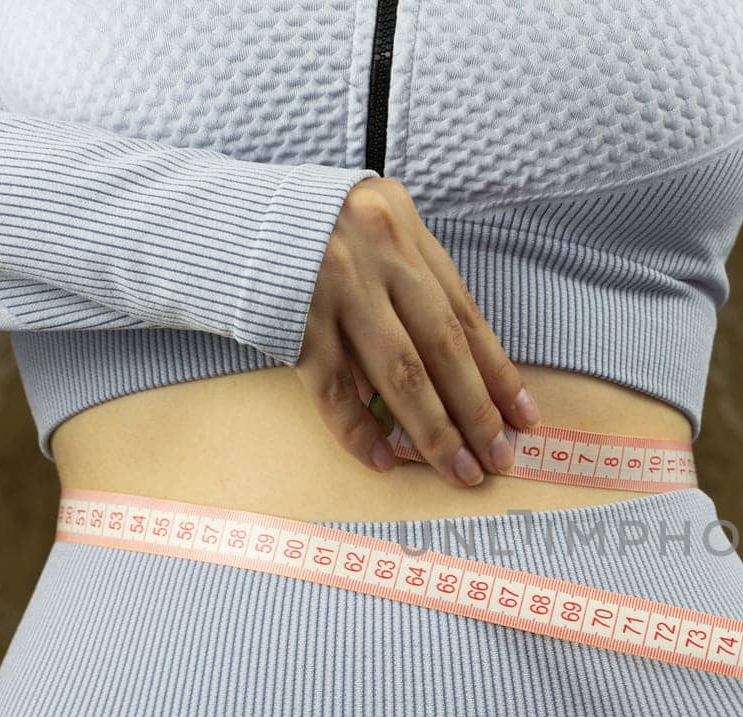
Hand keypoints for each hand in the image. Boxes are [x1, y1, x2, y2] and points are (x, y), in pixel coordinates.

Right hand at [294, 175, 540, 485]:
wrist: (218, 220)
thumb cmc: (307, 233)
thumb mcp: (370, 230)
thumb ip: (412, 280)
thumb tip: (458, 367)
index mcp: (405, 229)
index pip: (465, 315)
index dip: (499, 372)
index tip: (524, 418)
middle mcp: (377, 254)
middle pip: (443, 349)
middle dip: (476, 412)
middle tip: (500, 458)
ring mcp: (334, 288)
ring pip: (400, 375)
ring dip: (433, 431)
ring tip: (458, 470)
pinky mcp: (293, 321)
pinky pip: (335, 390)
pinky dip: (359, 430)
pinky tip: (384, 461)